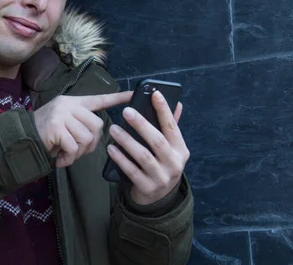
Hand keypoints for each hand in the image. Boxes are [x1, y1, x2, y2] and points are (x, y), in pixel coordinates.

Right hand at [34, 91, 131, 167]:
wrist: (22, 137)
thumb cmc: (46, 133)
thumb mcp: (64, 122)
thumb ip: (80, 123)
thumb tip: (97, 135)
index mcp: (74, 102)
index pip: (99, 99)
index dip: (116, 98)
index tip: (132, 94)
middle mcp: (69, 105)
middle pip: (97, 125)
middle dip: (91, 143)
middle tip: (78, 151)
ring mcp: (62, 115)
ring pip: (86, 138)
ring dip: (79, 153)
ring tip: (67, 155)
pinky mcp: (56, 127)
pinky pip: (74, 147)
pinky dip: (69, 158)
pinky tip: (60, 159)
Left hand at [107, 90, 189, 204]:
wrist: (159, 198)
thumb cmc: (162, 164)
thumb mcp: (171, 148)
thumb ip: (171, 127)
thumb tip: (178, 103)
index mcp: (181, 150)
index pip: (172, 127)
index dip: (164, 110)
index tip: (155, 94)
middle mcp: (174, 163)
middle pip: (157, 141)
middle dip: (141, 124)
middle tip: (126, 111)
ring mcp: (161, 177)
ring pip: (143, 156)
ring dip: (127, 141)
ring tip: (113, 129)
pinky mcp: (147, 187)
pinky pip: (132, 171)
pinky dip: (120, 159)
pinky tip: (111, 148)